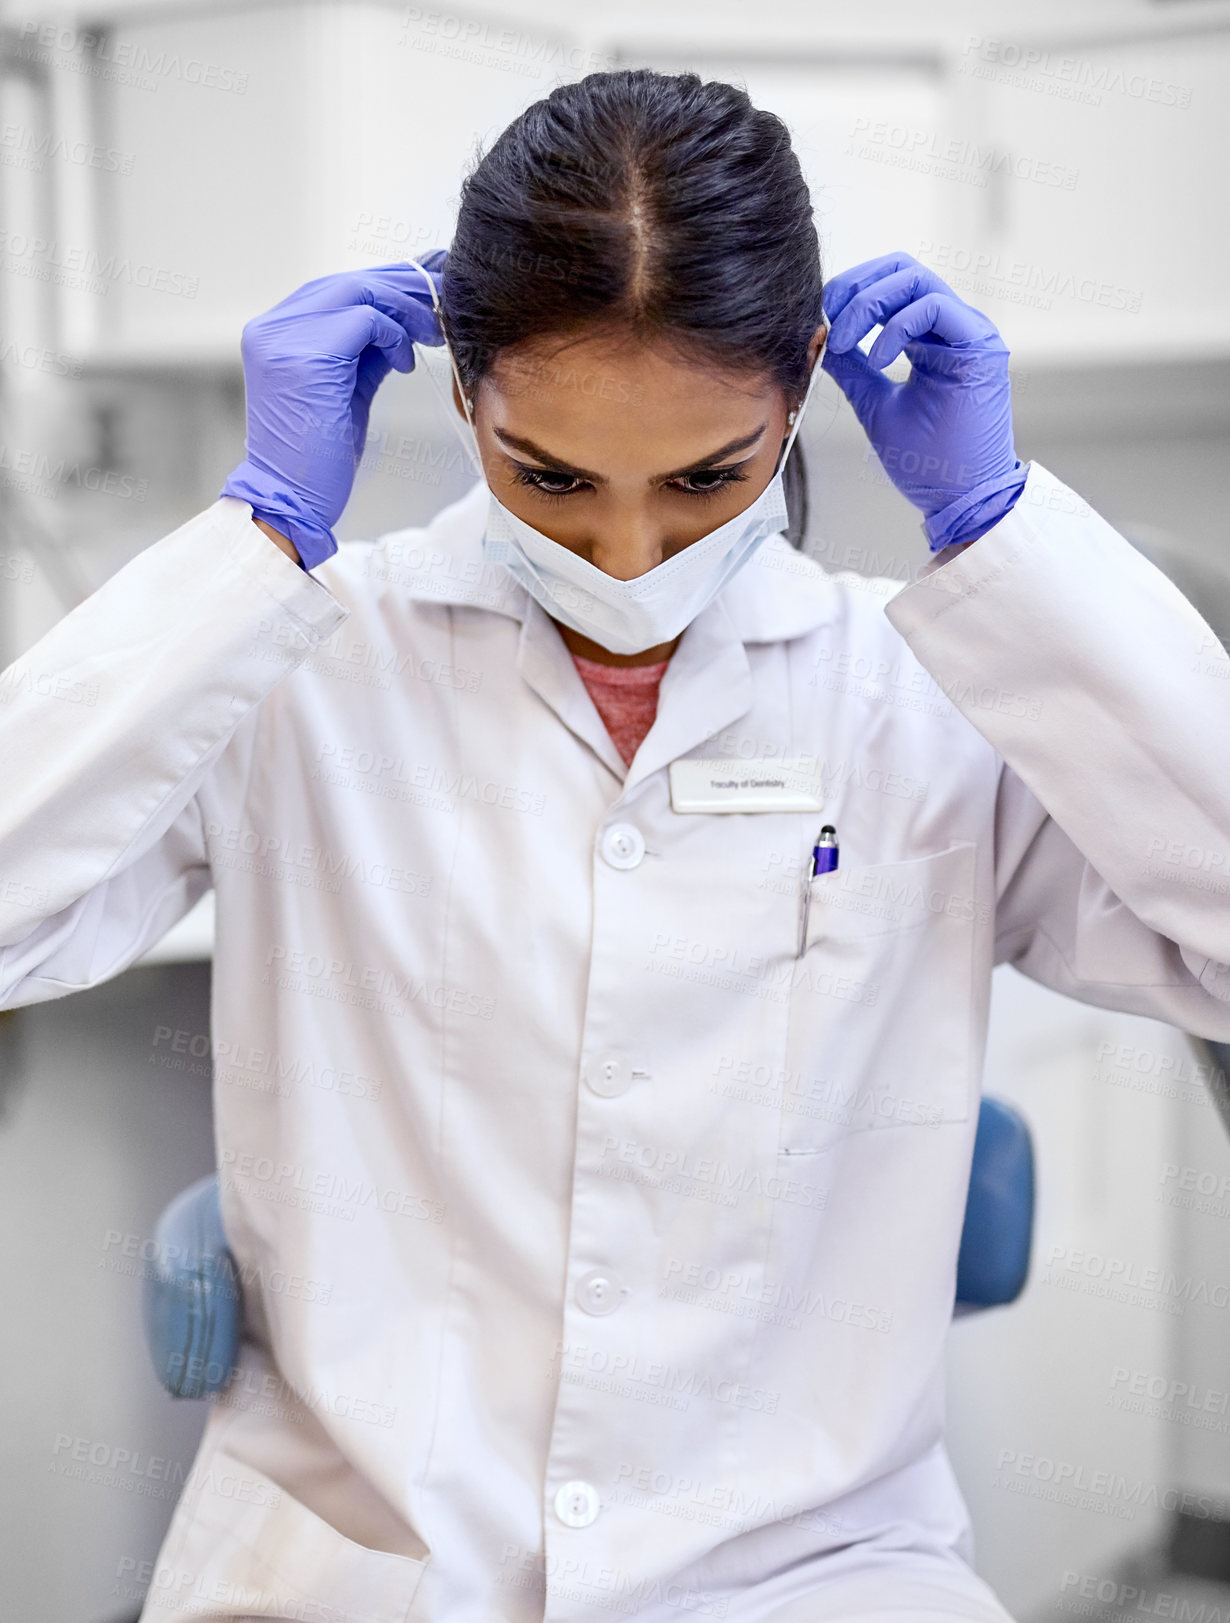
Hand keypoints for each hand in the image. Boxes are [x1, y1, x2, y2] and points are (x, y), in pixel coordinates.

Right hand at [221, 252, 446, 568]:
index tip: (429, 283)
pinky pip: (364, 320)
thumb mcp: (346, 387)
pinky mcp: (307, 355)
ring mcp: (285, 337)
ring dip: (406, 310)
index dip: (387, 281)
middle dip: (404, 286)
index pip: (338, 288)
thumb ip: (365, 349)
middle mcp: (274, 326)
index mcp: (277, 330)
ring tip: (434, 332)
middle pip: (350, 283)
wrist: (293, 499)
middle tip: (445, 296)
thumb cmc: (320, 454)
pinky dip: (394, 336)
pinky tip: (407, 363)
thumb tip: (407, 318)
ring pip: (360, 292)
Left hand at [821, 251, 1026, 550]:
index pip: (892, 285)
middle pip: (904, 270)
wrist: (960, 497)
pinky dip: (897, 327)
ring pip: (918, 281)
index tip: (822, 317)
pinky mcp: (981, 346)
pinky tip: (877, 359)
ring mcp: (969, 333)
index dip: (852, 289)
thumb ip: (854, 369)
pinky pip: (934, 309)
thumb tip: (822, 341)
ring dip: (870, 304)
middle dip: (858, 286)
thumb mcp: (875, 404)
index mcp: (931, 337)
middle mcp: (953, 328)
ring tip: (844, 340)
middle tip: (829, 318)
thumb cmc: (927, 461)